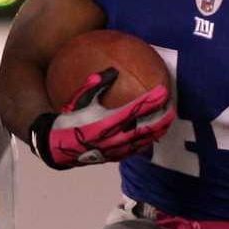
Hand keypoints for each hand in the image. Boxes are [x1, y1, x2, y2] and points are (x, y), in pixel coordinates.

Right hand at [30, 68, 175, 169]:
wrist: (55, 145)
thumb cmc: (67, 117)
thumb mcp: (79, 99)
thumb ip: (95, 85)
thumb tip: (112, 71)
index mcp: (105, 122)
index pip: (134, 110)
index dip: (150, 101)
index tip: (164, 92)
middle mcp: (112, 138)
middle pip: (144, 128)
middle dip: (160, 119)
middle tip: (173, 109)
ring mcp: (114, 150)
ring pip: (142, 141)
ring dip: (157, 132)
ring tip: (169, 122)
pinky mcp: (113, 157)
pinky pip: (134, 150)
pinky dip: (146, 142)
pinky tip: (154, 136)